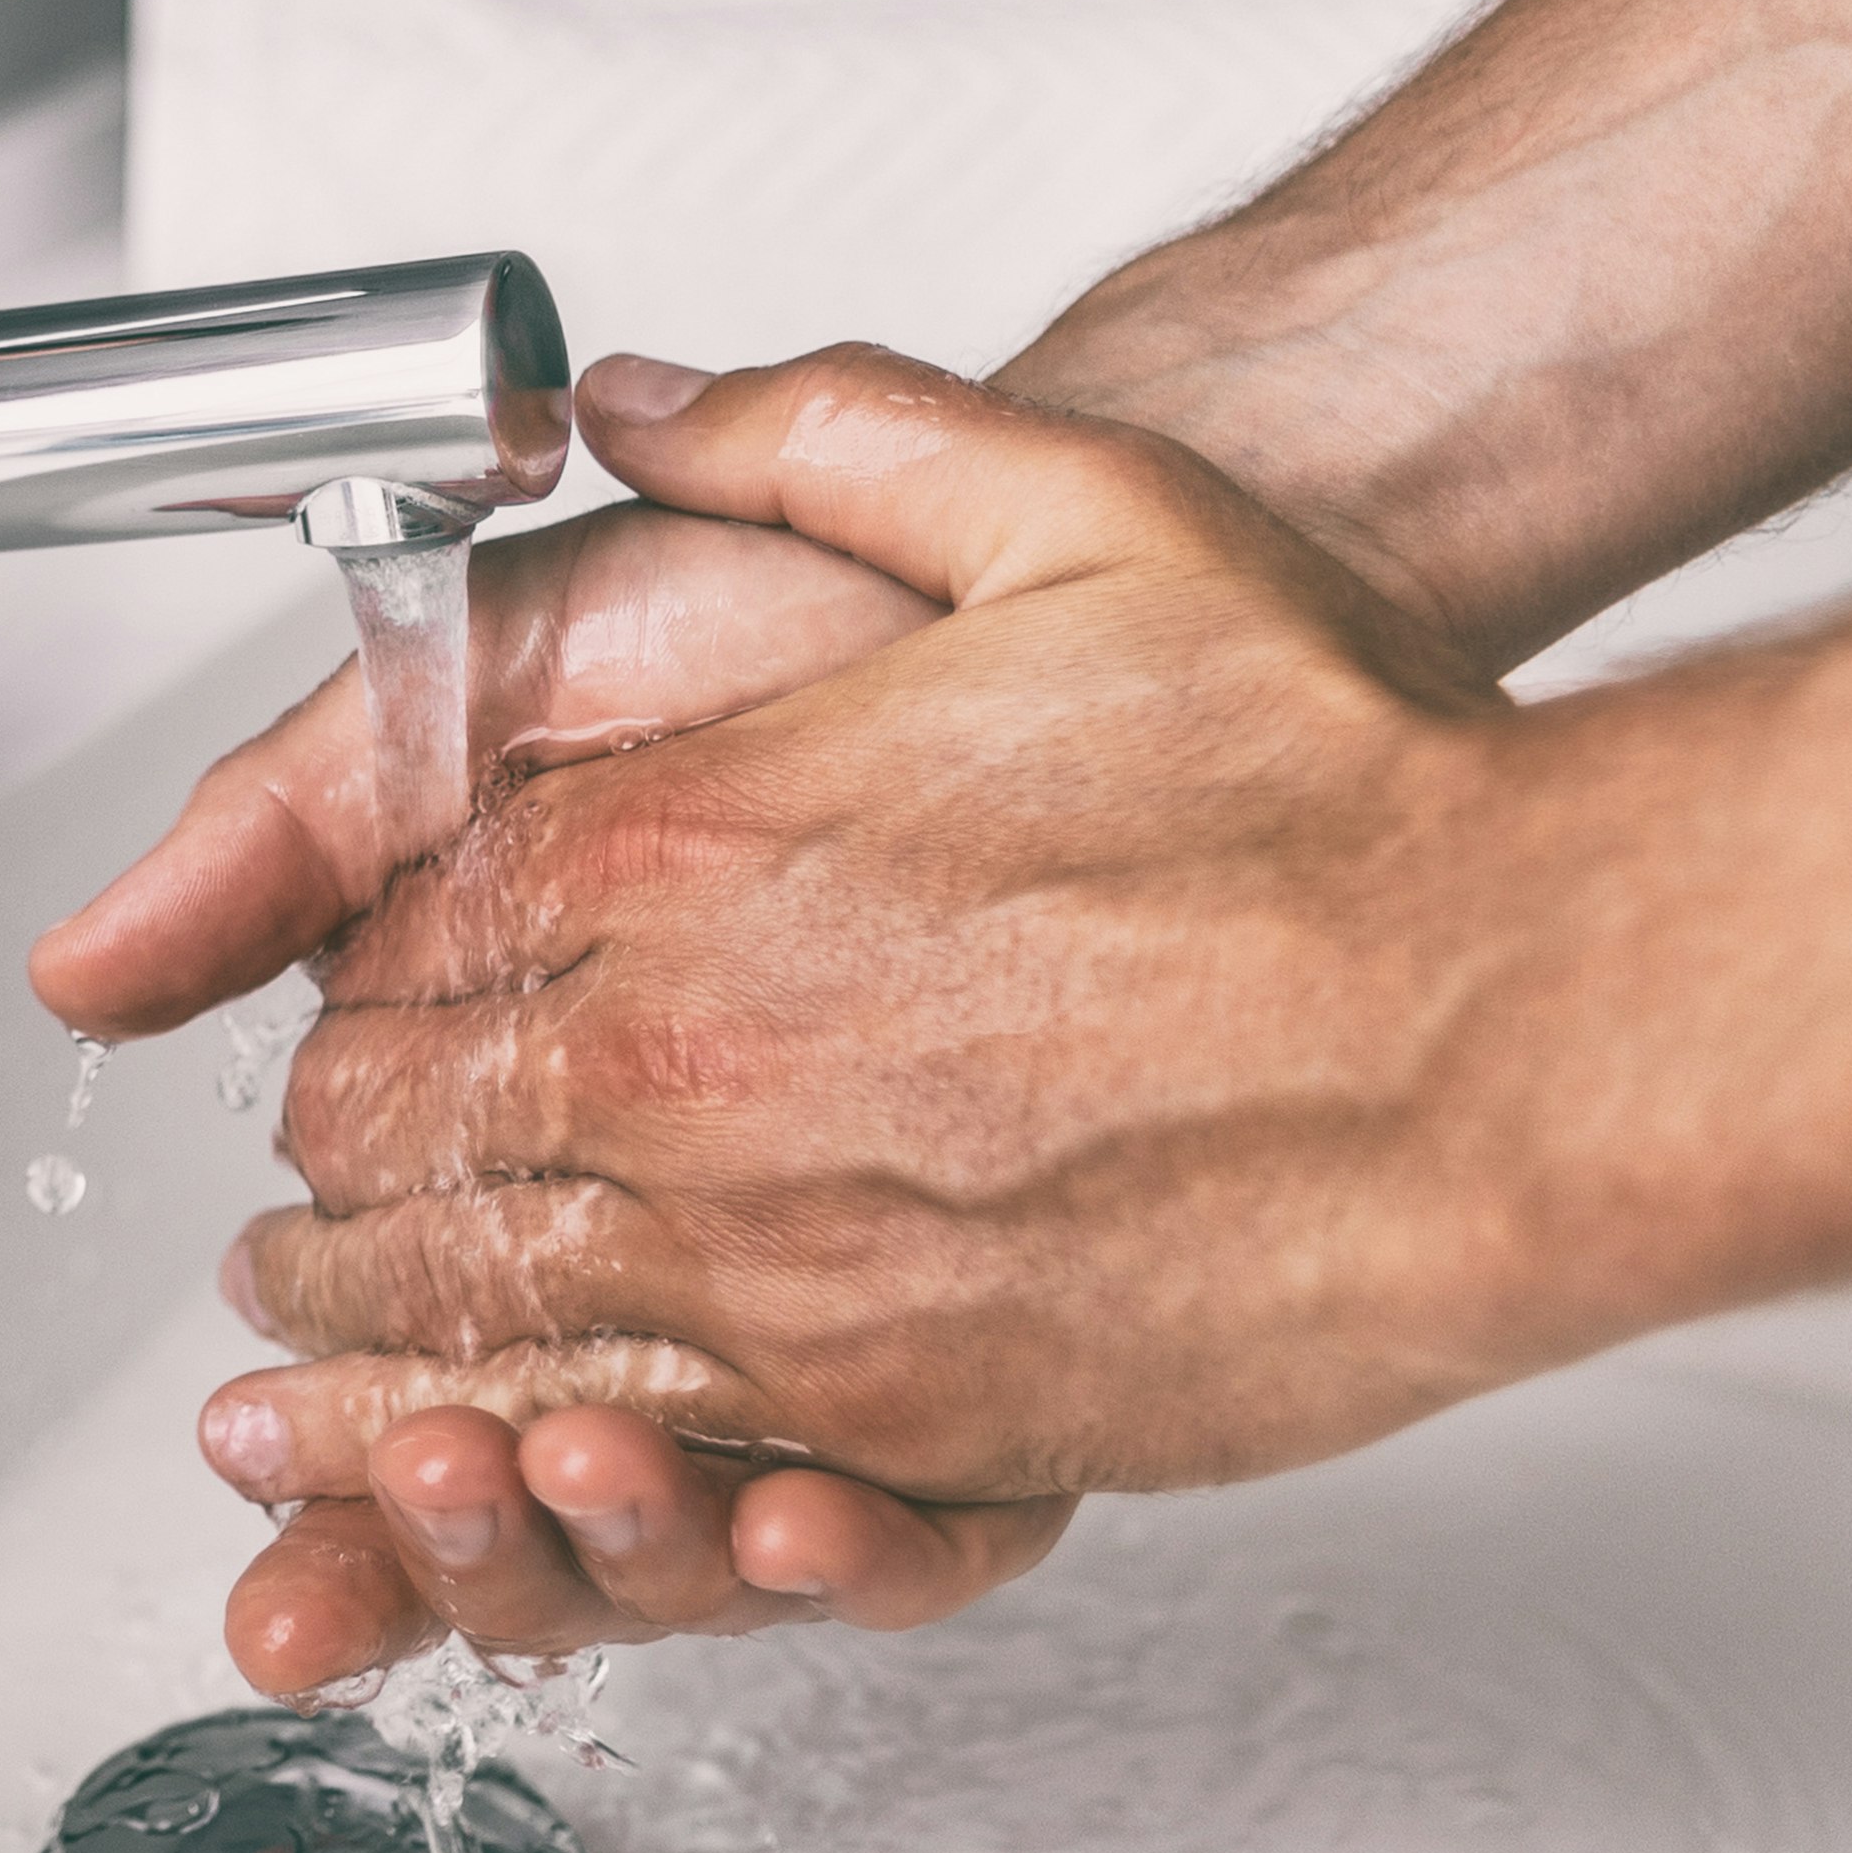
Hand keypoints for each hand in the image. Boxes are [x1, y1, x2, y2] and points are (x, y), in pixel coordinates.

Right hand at [35, 457, 1051, 1698]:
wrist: (1058, 584)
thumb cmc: (794, 620)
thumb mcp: (505, 677)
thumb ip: (288, 821)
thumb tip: (82, 973)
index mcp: (524, 1114)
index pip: (379, 1343)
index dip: (308, 1427)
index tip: (257, 1432)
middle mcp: (674, 1235)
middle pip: (517, 1480)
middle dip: (439, 1525)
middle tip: (403, 1474)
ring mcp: (836, 1308)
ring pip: (685, 1535)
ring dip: (603, 1548)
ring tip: (568, 1472)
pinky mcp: (1003, 1358)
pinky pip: (920, 1535)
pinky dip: (847, 1557)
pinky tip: (794, 1514)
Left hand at [196, 346, 1598, 1682]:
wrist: (1536, 1011)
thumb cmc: (1345, 783)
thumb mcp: (1073, 508)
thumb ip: (817, 434)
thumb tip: (636, 398)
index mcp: (695, 841)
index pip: (393, 924)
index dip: (349, 967)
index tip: (357, 994)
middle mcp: (695, 1055)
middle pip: (386, 1135)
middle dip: (333, 1163)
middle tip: (315, 1189)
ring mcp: (781, 1251)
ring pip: (467, 1317)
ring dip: (377, 1335)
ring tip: (340, 1352)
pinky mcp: (893, 1409)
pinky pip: (630, 1453)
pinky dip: (531, 1454)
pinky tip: (508, 1451)